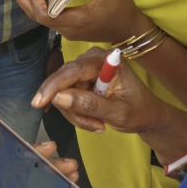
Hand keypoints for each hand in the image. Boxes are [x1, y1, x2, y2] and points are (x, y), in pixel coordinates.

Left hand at [0, 141, 76, 187]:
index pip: (2, 182)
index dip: (17, 161)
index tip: (38, 152)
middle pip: (21, 176)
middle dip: (42, 161)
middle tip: (62, 159)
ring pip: (38, 181)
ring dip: (55, 170)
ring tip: (72, 168)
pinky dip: (62, 183)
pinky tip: (73, 178)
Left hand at [2, 0, 152, 42]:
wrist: (128, 31)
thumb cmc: (122, 8)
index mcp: (75, 21)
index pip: (44, 16)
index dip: (37, 0)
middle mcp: (66, 29)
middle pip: (35, 16)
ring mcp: (65, 31)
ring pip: (39, 17)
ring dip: (27, 0)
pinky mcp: (67, 29)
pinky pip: (46, 18)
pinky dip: (38, 5)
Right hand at [32, 47, 167, 133]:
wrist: (148, 115)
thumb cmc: (140, 112)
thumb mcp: (118, 113)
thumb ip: (90, 105)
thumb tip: (59, 98)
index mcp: (105, 60)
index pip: (72, 71)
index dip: (52, 86)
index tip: (38, 103)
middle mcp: (91, 60)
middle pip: (64, 83)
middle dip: (73, 109)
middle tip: (94, 126)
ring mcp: (84, 71)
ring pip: (63, 94)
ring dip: (76, 114)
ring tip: (98, 125)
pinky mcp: (80, 81)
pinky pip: (67, 99)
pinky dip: (77, 113)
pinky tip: (94, 120)